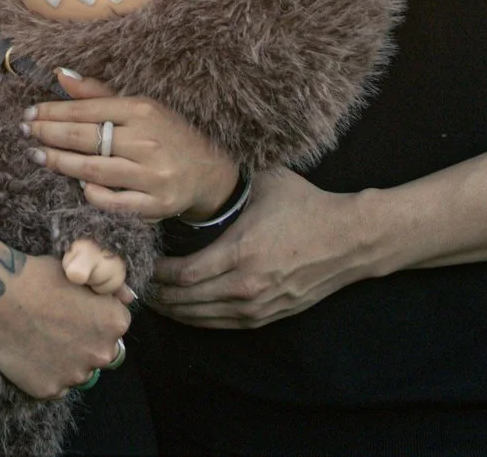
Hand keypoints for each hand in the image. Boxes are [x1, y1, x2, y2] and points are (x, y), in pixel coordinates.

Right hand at [0, 239, 129, 398]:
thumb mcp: (81, 274)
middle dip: (83, 343)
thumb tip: (129, 298)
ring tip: (40, 339)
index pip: (114, 328)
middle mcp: (102, 353)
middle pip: (98, 353)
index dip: (93, 320)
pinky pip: (54, 385)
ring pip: (76, 371)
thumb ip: (110, 291)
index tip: (75, 313)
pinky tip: (30, 354)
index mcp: (114, 323)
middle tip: (56, 327)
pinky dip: (45, 374)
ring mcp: (76, 374)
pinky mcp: (50, 389)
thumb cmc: (39, 277)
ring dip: (64, 361)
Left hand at [22, 71, 239, 220]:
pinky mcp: (155, 204)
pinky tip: (74, 184)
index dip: (54, 111)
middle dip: (49, 134)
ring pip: (93, 169)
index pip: (88, 110)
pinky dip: (90, 193)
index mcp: (143, 110)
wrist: (208, 171)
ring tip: (38, 156)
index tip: (30, 113)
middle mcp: (147, 141)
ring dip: (60, 163)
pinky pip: (112, 201)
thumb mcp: (141, 107)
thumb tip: (61, 76)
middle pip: (85, 138)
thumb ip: (99, 94)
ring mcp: (152, 175)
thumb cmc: (167, 135)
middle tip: (26, 132)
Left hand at [146, 167, 400, 328]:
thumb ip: (232, 181)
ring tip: (153, 297)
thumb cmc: (307, 206)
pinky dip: (197, 318)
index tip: (142, 262)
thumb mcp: (266, 184)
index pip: (184, 275)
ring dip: (174, 310)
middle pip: (187, 301)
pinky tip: (183, 308)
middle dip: (158, 295)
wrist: (350, 239)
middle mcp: (246, 286)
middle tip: (136, 282)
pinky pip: (221, 324)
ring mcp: (258, 306)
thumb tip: (200, 161)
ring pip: (202, 318)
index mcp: (241, 253)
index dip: (157, 274)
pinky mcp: (268, 316)